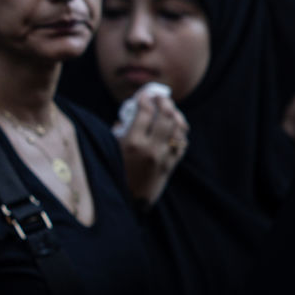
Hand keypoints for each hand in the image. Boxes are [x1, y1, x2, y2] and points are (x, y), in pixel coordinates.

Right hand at [119, 92, 188, 206]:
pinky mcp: (171, 165)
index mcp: (132, 143)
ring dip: (175, 115)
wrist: (128, 199)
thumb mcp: (112, 148)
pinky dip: (180, 132)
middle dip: (164, 102)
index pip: (145, 112)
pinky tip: (175, 127)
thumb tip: (131, 114)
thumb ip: (121, 130)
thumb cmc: (114, 170)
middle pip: (166, 117)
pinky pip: (182, 143)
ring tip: (170, 109)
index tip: (144, 95)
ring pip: (178, 128)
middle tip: (160, 97)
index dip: (146, 99)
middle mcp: (151, 148)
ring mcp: (163, 157)